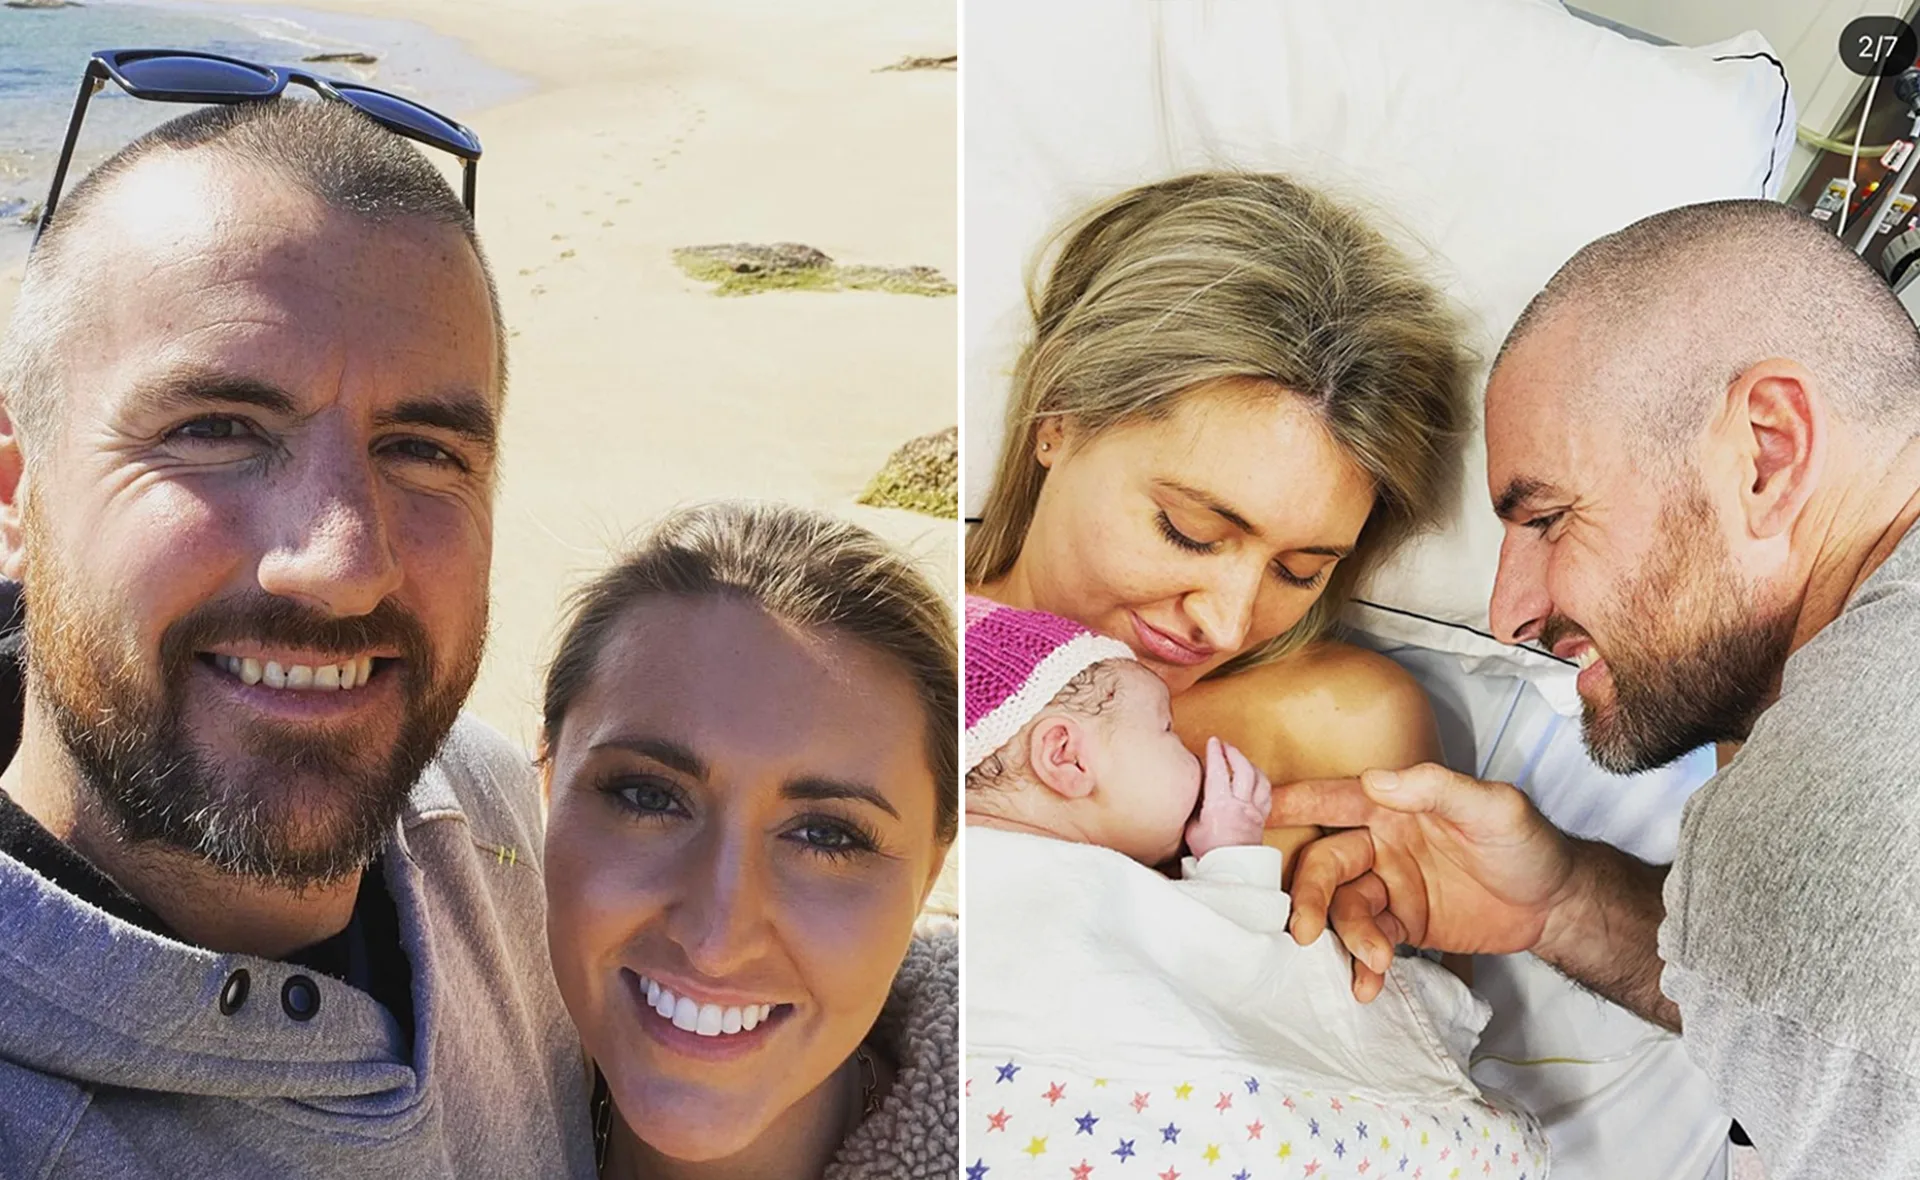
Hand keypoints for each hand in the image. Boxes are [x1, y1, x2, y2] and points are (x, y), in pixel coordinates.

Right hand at [1183, 737, 1272, 859]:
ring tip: (1240, 758)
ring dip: (1249, 764)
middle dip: (1233, 753)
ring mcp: (1253, 810)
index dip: (1215, 753)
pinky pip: (1266, 793)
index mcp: (1219, 804)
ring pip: (1258, 778)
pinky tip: (1255, 777)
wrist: (1233, 871)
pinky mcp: (1261, 818)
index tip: (1212, 741)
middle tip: (1225, 745)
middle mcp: (1239, 804)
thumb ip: (1195, 808)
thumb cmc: (1210, 852)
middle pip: (1242, 769)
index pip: (1218, 771)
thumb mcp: (1192, 830)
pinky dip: (1261, 781)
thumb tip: (1193, 794)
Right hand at [1270, 763, 1577, 1001]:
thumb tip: (1374, 781)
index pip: (1333, 799)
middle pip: (1325, 864)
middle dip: (1309, 896)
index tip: (1252, 813)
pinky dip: (1362, 964)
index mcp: (1393, 806)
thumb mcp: (1494, 806)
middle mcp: (1381, 844)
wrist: (1558, 906)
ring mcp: (1388, 886)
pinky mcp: (1401, 925)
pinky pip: (1368, 942)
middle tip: (1304, 931)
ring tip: (1372, 962)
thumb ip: (1436, 787)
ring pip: (1343, 908)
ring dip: (1347, 937)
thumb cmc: (1528, 844)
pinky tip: (1368, 985)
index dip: (1292, 803)